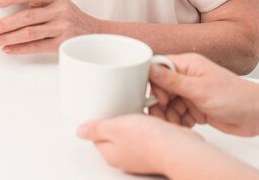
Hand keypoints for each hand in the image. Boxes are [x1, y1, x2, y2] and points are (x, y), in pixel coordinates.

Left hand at [0, 0, 93, 53]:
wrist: (92, 32)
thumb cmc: (67, 16)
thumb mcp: (57, 2)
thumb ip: (36, 2)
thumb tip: (1, 7)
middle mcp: (60, 10)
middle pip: (27, 16)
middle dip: (2, 23)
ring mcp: (62, 27)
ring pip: (29, 33)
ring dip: (6, 38)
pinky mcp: (61, 43)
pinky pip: (36, 47)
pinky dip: (19, 48)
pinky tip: (6, 49)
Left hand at [77, 114, 202, 176]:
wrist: (179, 148)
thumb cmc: (150, 140)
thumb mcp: (117, 128)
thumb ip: (97, 129)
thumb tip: (80, 131)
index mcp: (111, 153)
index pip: (97, 134)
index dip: (99, 118)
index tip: (103, 106)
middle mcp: (124, 155)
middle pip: (113, 132)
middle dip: (117, 117)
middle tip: (121, 102)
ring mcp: (140, 152)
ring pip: (131, 130)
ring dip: (133, 117)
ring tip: (138, 105)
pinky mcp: (154, 146)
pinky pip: (145, 131)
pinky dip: (146, 121)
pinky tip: (151, 113)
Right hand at [149, 53, 258, 137]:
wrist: (255, 114)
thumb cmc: (234, 95)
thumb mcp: (200, 88)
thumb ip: (173, 80)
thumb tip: (151, 68)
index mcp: (189, 64)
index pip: (160, 67)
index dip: (154, 83)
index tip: (159, 98)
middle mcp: (188, 76)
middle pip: (161, 89)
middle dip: (161, 104)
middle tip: (166, 115)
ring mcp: (192, 93)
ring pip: (168, 104)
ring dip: (170, 116)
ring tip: (179, 123)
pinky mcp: (196, 108)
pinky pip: (178, 115)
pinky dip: (179, 122)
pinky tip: (188, 126)